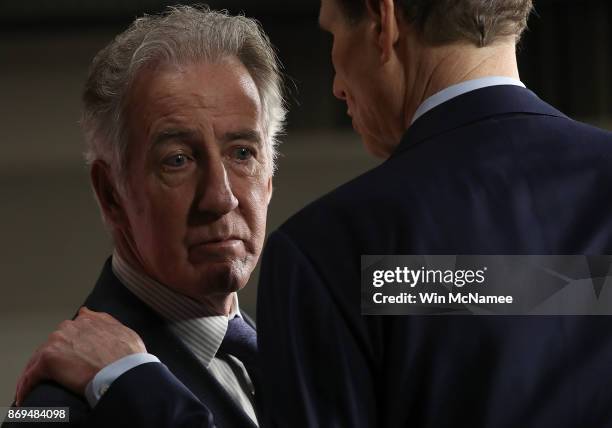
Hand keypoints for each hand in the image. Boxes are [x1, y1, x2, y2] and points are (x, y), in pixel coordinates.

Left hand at [15, 307, 145, 404]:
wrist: (123, 370)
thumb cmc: (128, 355)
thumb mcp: (122, 330)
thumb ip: (104, 321)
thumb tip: (89, 312)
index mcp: (88, 319)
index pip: (71, 331)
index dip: (69, 345)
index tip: (69, 357)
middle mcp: (70, 326)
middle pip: (54, 343)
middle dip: (54, 357)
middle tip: (59, 375)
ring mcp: (57, 341)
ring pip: (39, 358)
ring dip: (38, 371)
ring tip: (38, 387)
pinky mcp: (48, 359)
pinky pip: (31, 374)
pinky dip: (27, 385)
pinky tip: (26, 395)